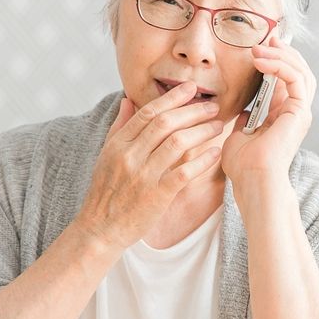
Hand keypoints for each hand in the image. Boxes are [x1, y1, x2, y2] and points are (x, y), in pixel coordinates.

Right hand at [76, 81, 224, 249]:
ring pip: (178, 143)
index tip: (191, 89)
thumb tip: (128, 99)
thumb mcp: (106, 156)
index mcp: (118, 144)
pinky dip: (203, 160)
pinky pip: (185, 172)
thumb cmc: (106, 192)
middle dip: (193, 111)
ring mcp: (143, 175)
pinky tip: (216, 152)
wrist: (100, 229)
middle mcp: (130, 156)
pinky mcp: (157, 195)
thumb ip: (120, 126)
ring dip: (202, 131)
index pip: (148, 112)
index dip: (172, 98)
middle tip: (213, 107)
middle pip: (166, 123)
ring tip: (218, 126)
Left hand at [221, 34, 316, 182]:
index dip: (277, 59)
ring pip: (301, 71)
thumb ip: (244, 118)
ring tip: (259, 48)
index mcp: (283, 116)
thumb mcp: (239, 134)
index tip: (260, 45)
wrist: (252, 180)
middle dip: (283, 51)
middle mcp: (296, 112)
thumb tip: (241, 108)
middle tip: (267, 37)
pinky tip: (261, 60)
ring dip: (280, 55)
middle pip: (299, 71)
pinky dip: (280, 65)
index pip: (287, 79)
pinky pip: (295, 79)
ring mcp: (300, 112)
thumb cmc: (244, 165)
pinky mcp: (300, 112)